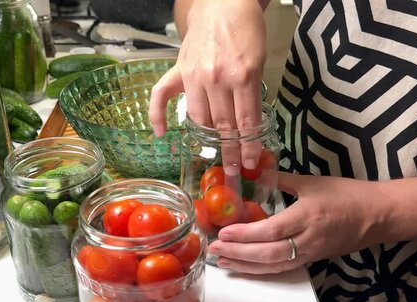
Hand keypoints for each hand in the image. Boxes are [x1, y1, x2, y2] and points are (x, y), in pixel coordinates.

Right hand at [149, 0, 266, 174]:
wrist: (222, 4)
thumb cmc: (245, 31)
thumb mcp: (259, 62)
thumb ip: (251, 93)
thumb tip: (246, 126)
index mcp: (242, 76)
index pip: (246, 122)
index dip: (248, 146)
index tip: (249, 163)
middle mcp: (216, 78)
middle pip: (223, 125)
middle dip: (229, 151)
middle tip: (233, 169)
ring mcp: (194, 75)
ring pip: (199, 118)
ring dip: (206, 139)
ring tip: (214, 154)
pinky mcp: (178, 70)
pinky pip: (161, 96)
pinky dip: (157, 116)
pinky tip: (161, 133)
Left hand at [207, 172, 389, 273]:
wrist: (378, 215)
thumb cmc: (346, 195)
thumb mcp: (312, 182)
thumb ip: (281, 179)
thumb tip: (255, 171)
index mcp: (306, 217)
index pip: (270, 230)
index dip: (245, 234)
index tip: (223, 232)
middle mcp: (306, 240)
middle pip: (267, 253)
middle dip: (238, 253)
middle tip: (214, 249)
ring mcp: (309, 253)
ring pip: (273, 266)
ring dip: (245, 265)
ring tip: (222, 261)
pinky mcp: (312, 260)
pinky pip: (283, 268)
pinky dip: (261, 270)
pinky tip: (245, 267)